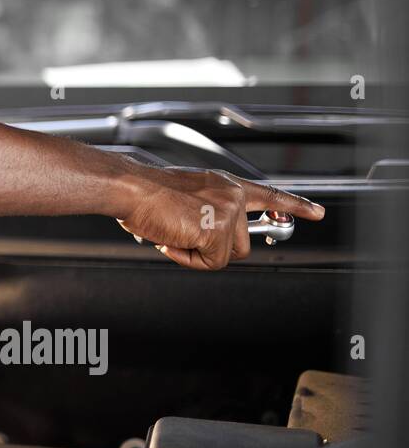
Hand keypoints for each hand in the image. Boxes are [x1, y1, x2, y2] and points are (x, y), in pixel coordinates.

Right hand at [114, 165, 324, 269]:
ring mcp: (227, 212)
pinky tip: (172, 240)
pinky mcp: (217, 230)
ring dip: (197, 254)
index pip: (268, 195)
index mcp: (224, 184)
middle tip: (185, 237)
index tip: (317, 213)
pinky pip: (210, 263)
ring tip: (174, 234)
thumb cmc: (146, 194)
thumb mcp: (186, 197)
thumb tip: (203, 239)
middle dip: (214, 249)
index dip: (295, 206)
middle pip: (242, 243)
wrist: (131, 189)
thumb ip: (205, 212)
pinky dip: (188, 259)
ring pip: (225, 255)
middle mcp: (232, 195)